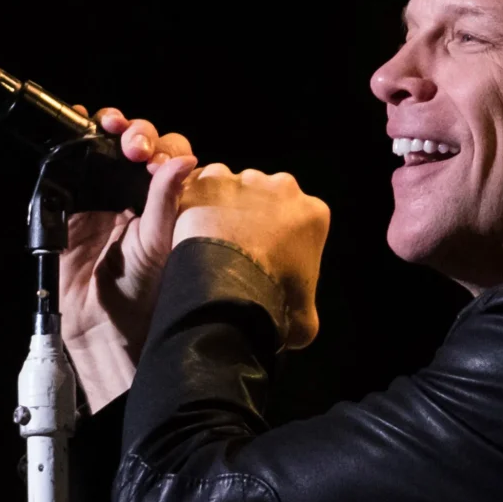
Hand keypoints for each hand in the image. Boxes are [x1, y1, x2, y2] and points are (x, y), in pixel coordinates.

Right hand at [60, 108, 194, 411]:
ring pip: (107, 150)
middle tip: (131, 146)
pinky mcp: (76, 205)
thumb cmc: (145, 292)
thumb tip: (186, 160)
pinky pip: (74, 167)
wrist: (104, 323)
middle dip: (135, 134)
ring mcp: (105, 198)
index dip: (161, 146)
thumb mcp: (161, 242)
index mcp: (168, 201)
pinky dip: (74, 144)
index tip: (152, 156)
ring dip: (108, 130)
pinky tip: (78, 125)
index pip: (169, 156)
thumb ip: (168, 200)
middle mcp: (138, 195)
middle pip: (138, 145)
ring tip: (106, 126)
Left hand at [174, 164, 329, 348]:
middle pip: (266, 196)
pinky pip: (200, 184)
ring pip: (233, 186)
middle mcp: (284, 187)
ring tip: (208, 237)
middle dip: (252, 214)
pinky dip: (193, 201)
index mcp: (314, 213)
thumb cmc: (268, 304)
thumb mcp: (303, 319)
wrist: (226, 292)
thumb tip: (298, 321)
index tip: (263, 255)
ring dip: (222, 203)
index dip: (279, 236)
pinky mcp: (210, 180)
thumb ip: (304, 307)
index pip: (298, 218)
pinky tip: (188, 226)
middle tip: (233, 246)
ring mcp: (245, 180)